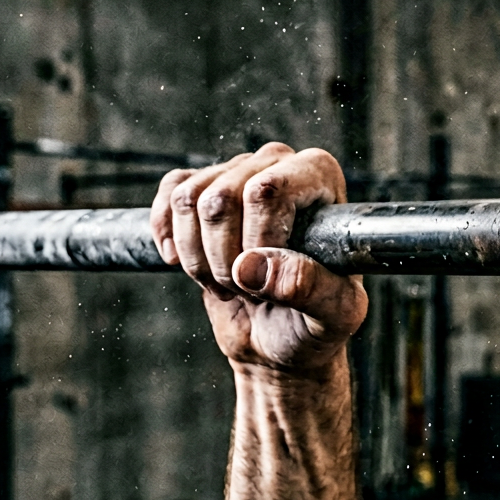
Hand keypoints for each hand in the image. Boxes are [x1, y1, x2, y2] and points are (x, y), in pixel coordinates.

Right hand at [150, 143, 366, 377]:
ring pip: (188, 200)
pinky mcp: (203, 188)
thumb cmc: (317, 321)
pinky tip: (181, 261)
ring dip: (198, 258)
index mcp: (320, 177)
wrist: (283, 335)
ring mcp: (237, 171)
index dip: (254, 243)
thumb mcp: (331, 315)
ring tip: (229, 284)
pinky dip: (168, 235)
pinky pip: (170, 193)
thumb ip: (307, 288)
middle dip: (224, 260)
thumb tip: (252, 265)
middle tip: (248, 291)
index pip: (266, 192)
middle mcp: (279, 164)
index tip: (268, 285)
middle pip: (221, 198)